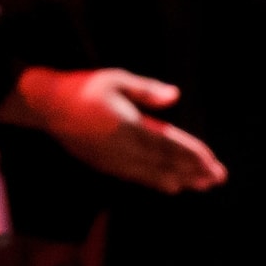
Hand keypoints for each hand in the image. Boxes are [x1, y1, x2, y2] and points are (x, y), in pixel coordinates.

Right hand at [2, 66, 227, 194]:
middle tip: (217, 179)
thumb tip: (175, 96)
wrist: (47, 106)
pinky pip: (136, 176)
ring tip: (201, 186)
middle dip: (193, 172)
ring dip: (179, 179)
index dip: (192, 154)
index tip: (212, 162)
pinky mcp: (105, 165)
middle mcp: (123, 148)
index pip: (168, 143)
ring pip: (152, 173)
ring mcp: (113, 160)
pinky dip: (156, 181)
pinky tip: (169, 185)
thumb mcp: (116, 79)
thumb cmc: (84, 88)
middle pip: (164, 163)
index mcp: (128, 126)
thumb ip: (146, 90)